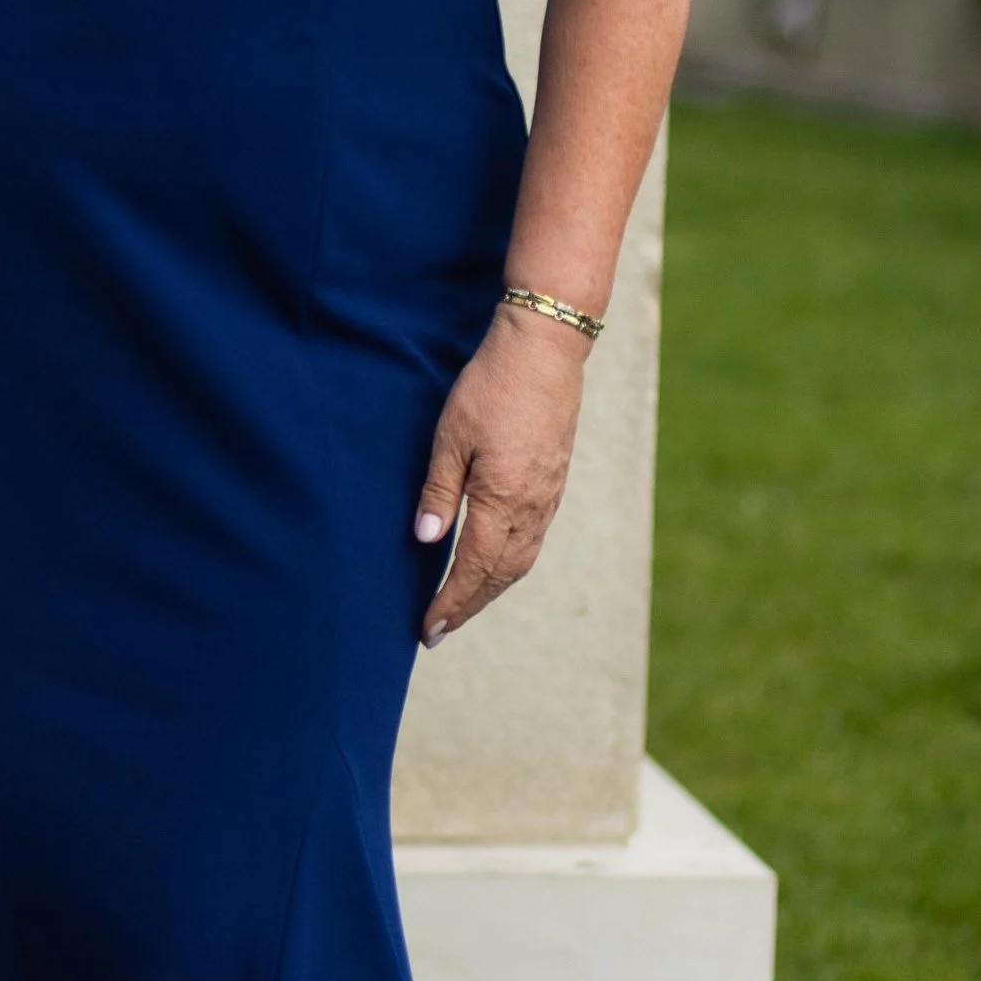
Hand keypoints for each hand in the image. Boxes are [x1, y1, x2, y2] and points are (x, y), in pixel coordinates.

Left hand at [413, 303, 592, 645]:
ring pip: (520, 561)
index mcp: (502, 499)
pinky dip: (510, 564)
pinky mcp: (554, 482)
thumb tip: (426, 542)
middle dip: (469, 606)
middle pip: (500, 575)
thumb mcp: (451, 435)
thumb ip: (439, 491)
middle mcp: (531, 507)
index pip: (473, 568)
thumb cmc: (491, 386)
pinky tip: (495, 563)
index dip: (450, 603)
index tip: (428, 630)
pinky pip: (533, 540)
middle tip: (439, 629)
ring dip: (491, 589)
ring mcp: (548, 496)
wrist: (545, 350)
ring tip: (463, 604)